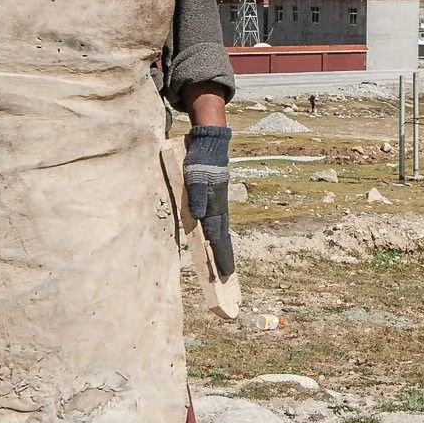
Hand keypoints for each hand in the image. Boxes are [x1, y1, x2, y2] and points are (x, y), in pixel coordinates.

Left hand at [184, 125, 234, 276]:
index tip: (225, 272)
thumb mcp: (195, 177)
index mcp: (214, 206)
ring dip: (222, 249)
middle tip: (228, 276)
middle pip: (222, 238)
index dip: (220, 255)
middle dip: (224, 258)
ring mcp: (218, 205)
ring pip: (221, 232)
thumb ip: (197, 196)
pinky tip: (216, 241)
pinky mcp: (214, 200)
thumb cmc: (201, 161)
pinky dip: (218, 236)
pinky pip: (217, 223)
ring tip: (225, 266)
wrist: (210, 145)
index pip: (217, 236)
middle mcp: (218, 208)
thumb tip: (199, 216)